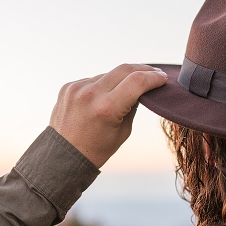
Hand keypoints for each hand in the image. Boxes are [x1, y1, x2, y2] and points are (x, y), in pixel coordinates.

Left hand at [49, 64, 167, 167]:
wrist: (63, 156)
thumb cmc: (96, 149)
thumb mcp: (123, 131)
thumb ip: (133, 106)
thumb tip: (142, 88)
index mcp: (107, 108)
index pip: (137, 81)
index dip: (154, 77)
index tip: (163, 77)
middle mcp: (90, 94)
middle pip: (124, 69)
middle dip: (142, 70)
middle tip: (154, 73)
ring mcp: (77, 88)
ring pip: (108, 74)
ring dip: (121, 78)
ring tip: (129, 88)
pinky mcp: (68, 87)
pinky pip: (92, 80)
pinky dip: (103, 85)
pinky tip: (105, 96)